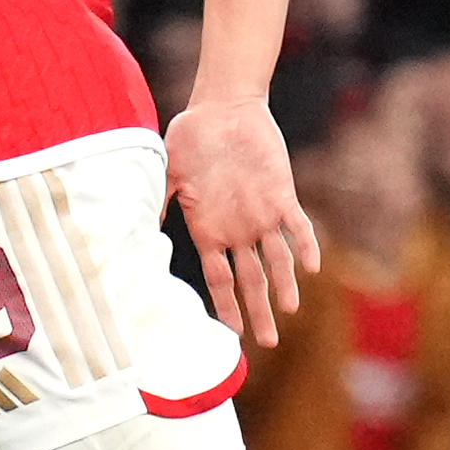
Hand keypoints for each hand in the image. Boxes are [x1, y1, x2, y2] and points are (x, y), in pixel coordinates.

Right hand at [165, 95, 315, 347]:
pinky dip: (306, 245)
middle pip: (250, 280)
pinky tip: (312, 267)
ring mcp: (262, 214)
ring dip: (283, 285)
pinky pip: (298, 225)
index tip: (231, 333)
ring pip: (277, 259)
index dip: (226, 306)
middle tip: (268, 342)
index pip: (219, 279)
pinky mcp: (282, 194)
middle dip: (259, 310)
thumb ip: (158, 203)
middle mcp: (238, 230)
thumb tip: (137, 232)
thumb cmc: (190, 137)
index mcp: (210, 230)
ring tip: (290, 310)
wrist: (223, 108)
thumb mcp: (167, 172)